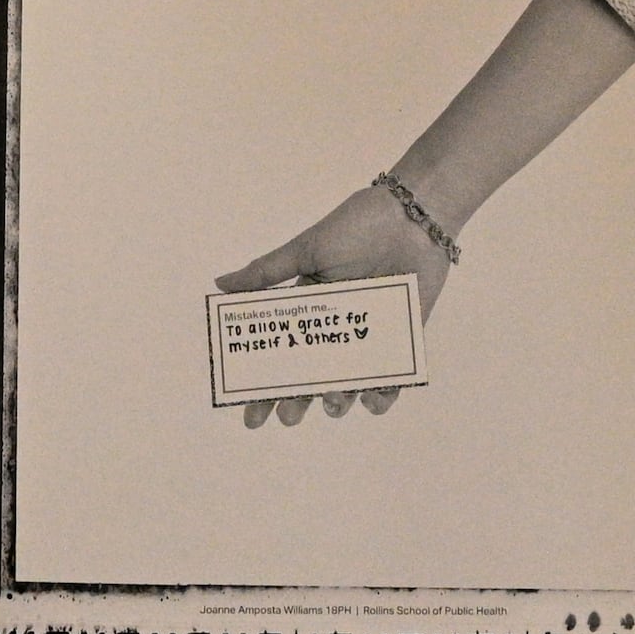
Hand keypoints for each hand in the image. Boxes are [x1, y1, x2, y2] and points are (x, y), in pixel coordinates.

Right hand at [212, 182, 454, 427]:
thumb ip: (267, 273)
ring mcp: (371, 334)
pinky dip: (384, 393)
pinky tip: (373, 400)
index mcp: (311, 306)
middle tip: (289, 418)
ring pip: (351, 381)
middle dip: (298, 402)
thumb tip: (219, 284)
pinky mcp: (403, 337)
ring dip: (339, 401)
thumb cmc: (358, 226)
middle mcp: (339, 326)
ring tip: (331, 404)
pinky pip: (393, 376)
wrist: (414, 215)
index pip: (283, 352)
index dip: (267, 385)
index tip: (251, 415)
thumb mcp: (307, 248)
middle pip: (313, 374)